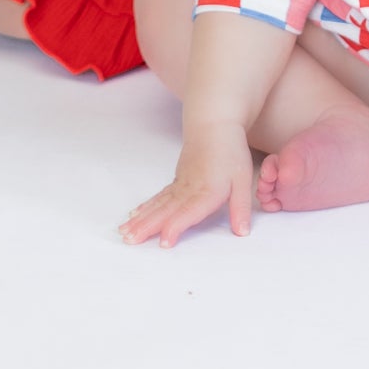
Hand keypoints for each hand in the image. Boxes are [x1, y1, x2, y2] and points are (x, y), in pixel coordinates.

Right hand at [119, 122, 254, 247]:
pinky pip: (158, 197)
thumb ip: (241, 207)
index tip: (163, 243)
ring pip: (157, 204)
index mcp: (207, 191)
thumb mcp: (243, 179)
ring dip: (140, 219)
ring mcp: (179, 184)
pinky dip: (145, 207)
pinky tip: (134, 216)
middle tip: (129, 240)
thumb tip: (242, 232)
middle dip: (147, 227)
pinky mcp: (176, 181)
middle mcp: (189, 189)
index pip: (189, 212)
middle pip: (165, 210)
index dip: (175, 227)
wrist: (215, 125)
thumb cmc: (231, 152)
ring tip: (124, 233)